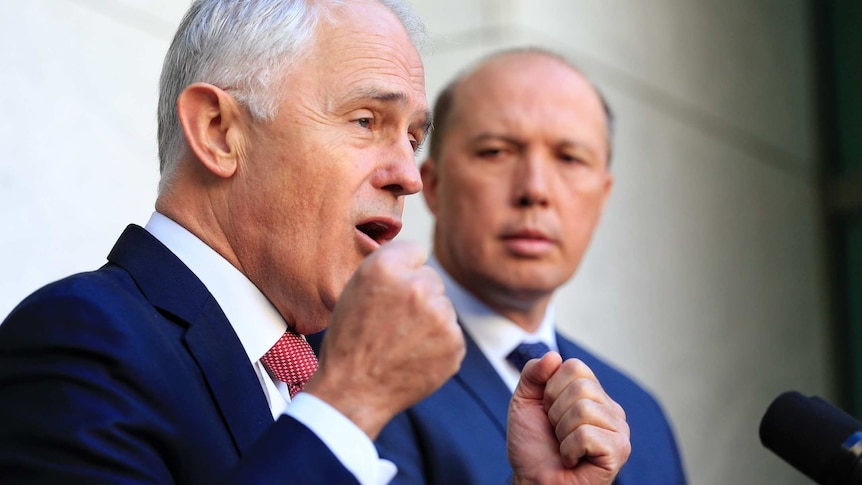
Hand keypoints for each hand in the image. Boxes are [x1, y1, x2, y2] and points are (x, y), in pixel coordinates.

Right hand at [303, 241, 464, 438]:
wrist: (354, 391)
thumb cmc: (349, 340)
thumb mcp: (354, 289)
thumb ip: (387, 265)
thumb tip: (417, 257)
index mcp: (385, 268)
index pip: (414, 251)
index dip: (401, 271)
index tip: (391, 289)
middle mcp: (416, 286)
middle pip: (431, 278)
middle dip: (418, 295)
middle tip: (393, 322)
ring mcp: (439, 315)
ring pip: (442, 305)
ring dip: (429, 319)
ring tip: (400, 342)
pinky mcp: (455, 342)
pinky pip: (451, 332)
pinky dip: (438, 343)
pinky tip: (413, 356)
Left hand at [507, 353, 629, 484]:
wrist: (532, 481)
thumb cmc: (532, 446)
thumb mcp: (523, 402)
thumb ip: (533, 374)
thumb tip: (553, 356)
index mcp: (592, 394)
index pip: (575, 366)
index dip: (551, 389)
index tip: (547, 412)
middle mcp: (610, 409)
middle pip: (581, 387)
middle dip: (555, 412)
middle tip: (556, 432)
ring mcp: (619, 430)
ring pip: (583, 410)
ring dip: (562, 433)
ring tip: (564, 447)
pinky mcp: (619, 451)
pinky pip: (587, 434)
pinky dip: (569, 449)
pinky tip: (573, 460)